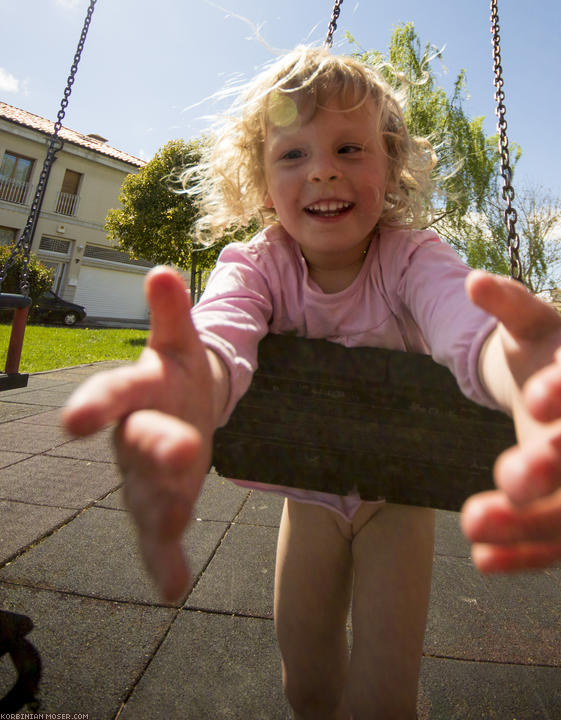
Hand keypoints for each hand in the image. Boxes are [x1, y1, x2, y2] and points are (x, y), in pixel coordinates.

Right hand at [61, 267, 227, 601]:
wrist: (186, 408)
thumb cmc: (177, 375)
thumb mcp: (178, 342)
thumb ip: (171, 313)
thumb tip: (163, 271)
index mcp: (138, 391)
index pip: (114, 393)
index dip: (96, 404)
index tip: (74, 422)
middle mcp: (134, 435)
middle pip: (140, 442)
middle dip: (157, 448)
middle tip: (183, 454)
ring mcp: (147, 474)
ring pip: (149, 494)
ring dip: (165, 508)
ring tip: (182, 523)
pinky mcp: (163, 505)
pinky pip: (159, 537)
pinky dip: (163, 561)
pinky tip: (172, 588)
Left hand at [460, 271, 560, 571]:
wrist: (552, 386)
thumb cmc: (538, 351)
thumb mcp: (522, 322)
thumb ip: (504, 302)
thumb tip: (474, 280)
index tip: (534, 400)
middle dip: (555, 467)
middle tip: (511, 479)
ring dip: (531, 523)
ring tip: (472, 526)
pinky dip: (528, 556)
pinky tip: (484, 562)